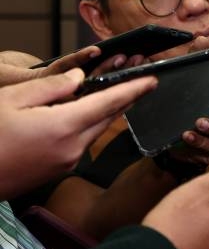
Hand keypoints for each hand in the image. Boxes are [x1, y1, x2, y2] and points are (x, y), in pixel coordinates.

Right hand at [0, 69, 156, 196]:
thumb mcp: (11, 100)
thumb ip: (50, 87)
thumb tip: (79, 78)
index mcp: (63, 127)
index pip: (109, 104)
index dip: (134, 89)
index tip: (153, 79)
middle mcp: (72, 148)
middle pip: (108, 117)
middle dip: (127, 97)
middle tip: (143, 79)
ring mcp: (67, 162)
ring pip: (95, 130)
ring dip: (108, 111)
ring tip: (117, 90)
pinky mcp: (59, 170)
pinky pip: (81, 141)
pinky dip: (88, 124)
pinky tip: (84, 112)